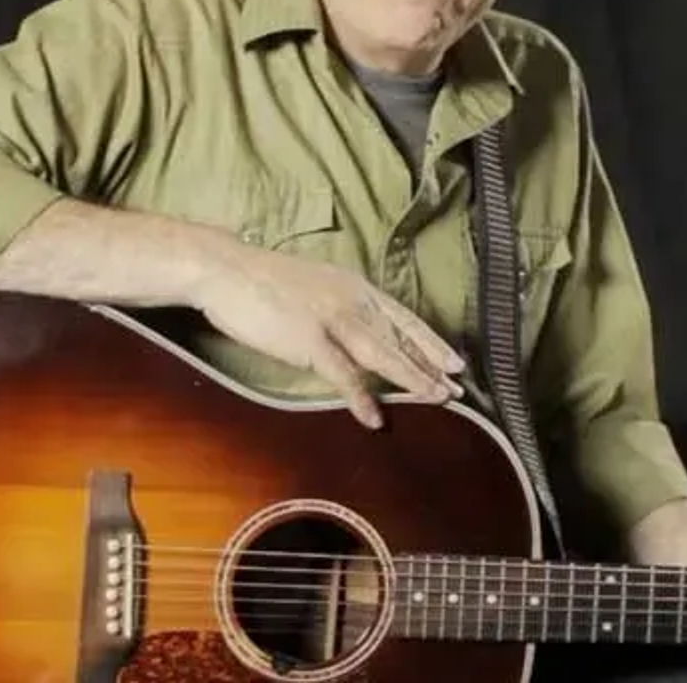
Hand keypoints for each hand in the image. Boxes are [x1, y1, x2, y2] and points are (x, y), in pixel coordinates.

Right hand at [196, 240, 464, 427]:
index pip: (404, 317)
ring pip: (383, 355)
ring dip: (412, 379)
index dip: (431, 341)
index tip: (456, 361)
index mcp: (354, 286)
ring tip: (437, 400)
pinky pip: (343, 375)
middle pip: (401, 338)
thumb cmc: (264, 280)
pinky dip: (362, 398)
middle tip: (460, 388)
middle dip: (432, 365)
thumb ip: (341, 304)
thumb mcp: (316, 284)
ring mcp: (332, 319)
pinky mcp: (308, 340)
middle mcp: (351, 300)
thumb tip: (359, 329)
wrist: (226, 269)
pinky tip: (376, 417)